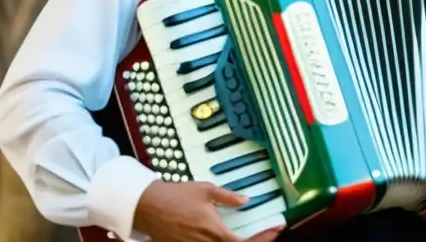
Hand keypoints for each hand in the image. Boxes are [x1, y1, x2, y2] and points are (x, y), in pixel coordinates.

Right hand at [133, 180, 284, 241]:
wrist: (148, 206)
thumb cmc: (176, 196)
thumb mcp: (205, 190)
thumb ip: (228, 197)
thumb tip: (246, 200)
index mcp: (214, 231)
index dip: (264, 238)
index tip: (276, 228)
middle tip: (268, 232)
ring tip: (251, 235)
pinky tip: (227, 237)